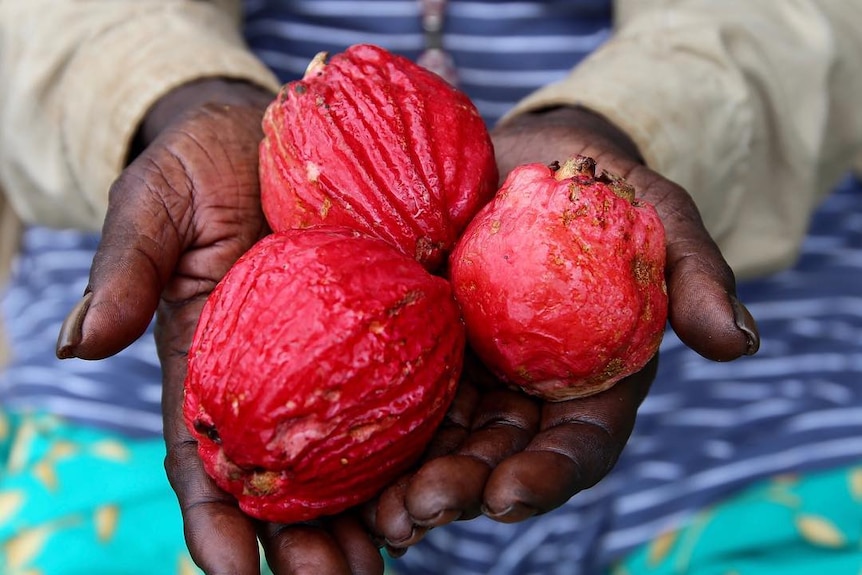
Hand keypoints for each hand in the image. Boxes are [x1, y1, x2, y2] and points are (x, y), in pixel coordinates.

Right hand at [56, 79, 384, 574]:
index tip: (233, 574)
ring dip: (371, 507)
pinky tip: (447, 469)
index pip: (204, 454)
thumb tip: (78, 344)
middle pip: (287, 474)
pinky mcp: (389, 322)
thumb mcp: (154, 203)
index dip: (214, 518)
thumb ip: (127, 266)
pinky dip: (421, 436)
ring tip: (395, 554)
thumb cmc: (199, 164)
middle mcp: (275, 373)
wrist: (273, 123)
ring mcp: (334, 353)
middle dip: (307, 539)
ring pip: (351, 448)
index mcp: (209, 360)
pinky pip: (408, 384)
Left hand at [364, 105, 759, 553]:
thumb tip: (738, 344)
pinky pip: (392, 395)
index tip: (508, 495)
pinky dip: (371, 433)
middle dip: (463, 491)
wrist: (521, 151)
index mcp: (589, 378)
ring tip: (380, 510)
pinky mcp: (416, 347)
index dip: (547, 476)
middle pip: (498, 457)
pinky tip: (340, 463)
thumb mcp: (655, 209)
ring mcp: (467, 372)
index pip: (577, 445)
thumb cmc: (596, 182)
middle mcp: (525, 390)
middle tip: (420, 510)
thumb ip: (695, 271)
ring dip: (410, 483)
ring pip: (441, 442)